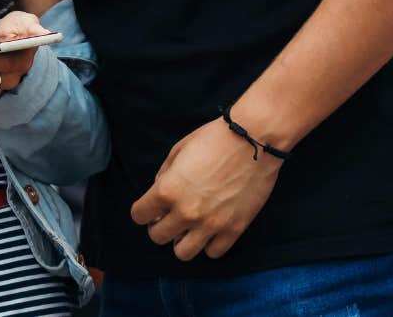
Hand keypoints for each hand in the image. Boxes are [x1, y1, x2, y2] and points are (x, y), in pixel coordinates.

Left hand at [130, 117, 282, 260]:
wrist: (253, 140)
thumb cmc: (213, 139)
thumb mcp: (178, 150)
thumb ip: (163, 174)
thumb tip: (158, 192)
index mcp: (167, 189)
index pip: (139, 215)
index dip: (142, 210)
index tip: (150, 207)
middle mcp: (186, 212)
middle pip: (158, 237)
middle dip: (158, 226)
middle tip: (168, 216)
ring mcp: (210, 224)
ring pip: (183, 253)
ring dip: (181, 240)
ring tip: (188, 226)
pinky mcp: (234, 230)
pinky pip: (213, 253)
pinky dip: (208, 244)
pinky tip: (210, 229)